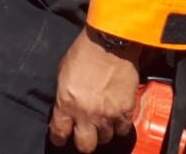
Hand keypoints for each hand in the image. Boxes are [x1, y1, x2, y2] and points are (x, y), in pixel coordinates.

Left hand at [49, 28, 140, 152]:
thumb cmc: (84, 52)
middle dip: (83, 142)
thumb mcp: (63, 73)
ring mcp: (108, 114)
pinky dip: (119, 126)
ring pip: (105, 138)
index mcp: (66, 103)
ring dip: (102, 131)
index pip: (60, 133)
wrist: (109, 42)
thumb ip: (64, 96)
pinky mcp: (126, 110)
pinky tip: (116, 118)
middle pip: (85, 145)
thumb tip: (64, 109)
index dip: (59, 137)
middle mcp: (86, 113)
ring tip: (101, 121)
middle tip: (84, 134)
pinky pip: (122, 130)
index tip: (61, 137)